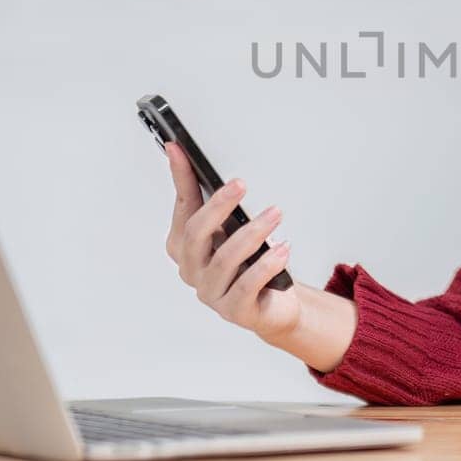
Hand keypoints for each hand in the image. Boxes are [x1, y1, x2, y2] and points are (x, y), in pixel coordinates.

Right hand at [164, 142, 299, 342]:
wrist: (272, 305)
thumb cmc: (250, 262)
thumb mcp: (234, 229)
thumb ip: (221, 204)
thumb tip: (213, 166)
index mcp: (184, 246)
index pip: (182, 206)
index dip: (180, 177)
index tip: (178, 149)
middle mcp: (192, 269)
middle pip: (197, 234)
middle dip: (218, 205)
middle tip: (241, 184)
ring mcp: (211, 292)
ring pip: (225, 259)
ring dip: (252, 233)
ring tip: (275, 214)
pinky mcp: (234, 311)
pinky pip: (247, 286)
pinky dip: (266, 265)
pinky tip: (282, 249)